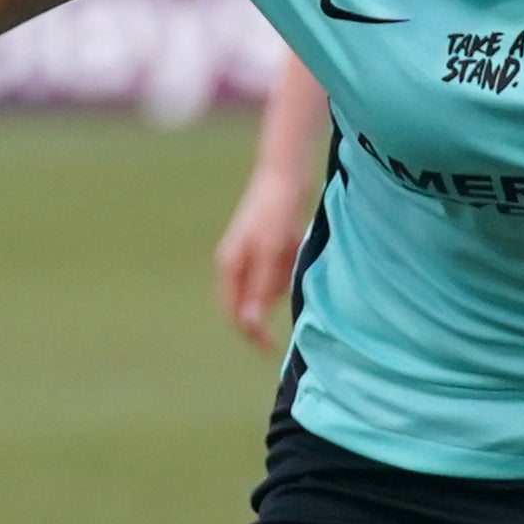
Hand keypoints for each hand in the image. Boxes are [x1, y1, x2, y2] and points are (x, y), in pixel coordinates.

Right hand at [212, 176, 307, 351]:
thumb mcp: (271, 253)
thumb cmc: (276, 212)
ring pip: (268, 287)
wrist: (286, 174)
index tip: (273, 349)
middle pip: (251, 302)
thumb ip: (260, 288)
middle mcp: (236, 264)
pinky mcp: (269, 246)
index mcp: (230, 267)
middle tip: (288, 281)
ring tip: (290, 247)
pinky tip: (294, 241)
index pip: (235, 313)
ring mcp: (252, 255)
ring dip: (282, 281)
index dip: (252, 333)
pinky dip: (289, 267)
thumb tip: (250, 324)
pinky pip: (279, 270)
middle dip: (269, 301)